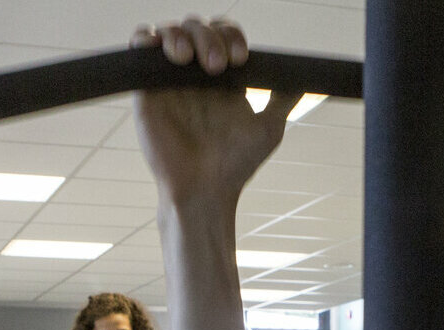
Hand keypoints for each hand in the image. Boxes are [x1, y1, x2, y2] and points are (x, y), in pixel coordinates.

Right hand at [133, 16, 298, 204]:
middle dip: (209, 36)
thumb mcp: (269, 127)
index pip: (223, 34)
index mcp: (222, 76)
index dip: (231, 35)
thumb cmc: (235, 164)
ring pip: (169, 32)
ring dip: (180, 35)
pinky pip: (138, 47)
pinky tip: (158, 49)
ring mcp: (168, 78)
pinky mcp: (145, 89)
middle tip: (219, 66)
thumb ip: (284, 97)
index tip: (241, 58)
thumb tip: (305, 76)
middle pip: (197, 26)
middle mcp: (195, 73)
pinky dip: (145, 37)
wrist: (204, 189)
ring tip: (188, 59)